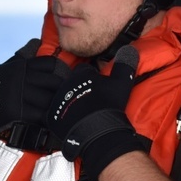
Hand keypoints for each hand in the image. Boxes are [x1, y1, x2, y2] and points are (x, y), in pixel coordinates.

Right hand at [0, 39, 68, 167]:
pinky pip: (40, 116)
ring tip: (62, 115)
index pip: (50, 64)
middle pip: (55, 83)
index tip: (65, 84)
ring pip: (50, 101)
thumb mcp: (4, 69)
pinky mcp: (16, 111)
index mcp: (19, 66)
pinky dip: (48, 121)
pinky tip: (50, 124)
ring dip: (57, 109)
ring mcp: (18, 94)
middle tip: (68, 102)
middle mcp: (20, 77)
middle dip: (63, 93)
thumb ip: (21, 59)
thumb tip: (36, 43)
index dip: (60, 73)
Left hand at [45, 45, 144, 180]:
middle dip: (78, 88)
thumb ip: (124, 64)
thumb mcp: (122, 82)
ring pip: (63, 97)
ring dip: (70, 102)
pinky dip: (63, 117)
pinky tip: (72, 122)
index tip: (98, 86)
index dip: (91, 77)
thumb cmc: (110, 105)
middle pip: (72, 83)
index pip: (84, 70)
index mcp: (81, 74)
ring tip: (81, 113)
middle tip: (90, 100)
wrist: (96, 131)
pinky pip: (55, 114)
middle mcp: (65, 84)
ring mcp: (57, 100)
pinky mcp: (51, 117)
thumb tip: (129, 49)